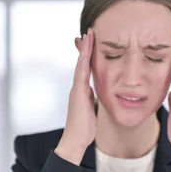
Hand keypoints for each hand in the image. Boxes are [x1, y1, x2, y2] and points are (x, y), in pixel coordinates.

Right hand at [56, 29, 96, 164]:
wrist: (75, 141)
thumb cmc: (84, 129)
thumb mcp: (91, 110)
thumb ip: (92, 100)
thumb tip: (95, 93)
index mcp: (83, 90)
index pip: (87, 68)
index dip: (90, 55)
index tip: (93, 41)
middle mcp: (78, 87)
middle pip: (82, 62)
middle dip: (86, 47)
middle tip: (90, 30)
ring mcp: (76, 89)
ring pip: (81, 65)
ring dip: (85, 50)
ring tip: (89, 35)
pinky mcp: (77, 94)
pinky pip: (81, 74)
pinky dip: (83, 61)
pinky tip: (87, 52)